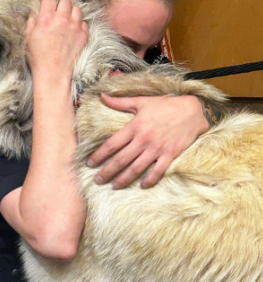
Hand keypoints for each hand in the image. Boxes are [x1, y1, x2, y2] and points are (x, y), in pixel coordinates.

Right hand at [25, 0, 88, 85]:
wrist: (53, 72)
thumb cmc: (38, 57)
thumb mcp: (27, 37)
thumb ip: (31, 21)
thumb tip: (35, 12)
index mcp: (46, 18)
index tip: (46, 3)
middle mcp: (61, 19)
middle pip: (65, 0)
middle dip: (60, 3)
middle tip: (56, 11)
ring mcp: (74, 26)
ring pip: (77, 8)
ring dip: (71, 11)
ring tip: (66, 18)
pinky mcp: (83, 35)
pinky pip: (83, 22)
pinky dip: (78, 23)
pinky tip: (72, 29)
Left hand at [88, 94, 209, 188]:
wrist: (193, 110)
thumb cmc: (165, 105)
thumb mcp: (141, 102)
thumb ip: (120, 102)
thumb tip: (101, 96)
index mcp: (134, 127)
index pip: (111, 144)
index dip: (99, 155)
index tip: (90, 163)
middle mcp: (143, 140)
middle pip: (121, 160)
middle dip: (107, 172)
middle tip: (97, 180)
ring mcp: (157, 149)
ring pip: (136, 168)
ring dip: (123, 179)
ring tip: (114, 186)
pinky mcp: (170, 155)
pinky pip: (158, 171)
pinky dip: (149, 180)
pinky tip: (141, 185)